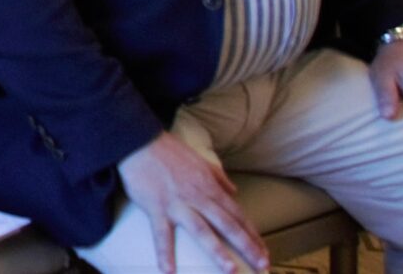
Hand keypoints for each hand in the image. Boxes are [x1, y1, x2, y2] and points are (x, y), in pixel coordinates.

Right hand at [118, 130, 265, 272]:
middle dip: (247, 247)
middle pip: (228, 225)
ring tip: (231, 270)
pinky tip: (168, 270)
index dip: (252, 234)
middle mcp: (198, 197)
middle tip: (263, 266)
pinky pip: (161, 233)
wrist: (138, 141)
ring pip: (202, 231)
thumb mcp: (200, 160)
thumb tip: (234, 190)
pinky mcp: (156, 207)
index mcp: (210, 187)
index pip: (237, 215)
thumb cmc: (168, 150)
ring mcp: (178, 204)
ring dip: (217, 252)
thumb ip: (219, 177)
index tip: (264, 251)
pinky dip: (165, 252)